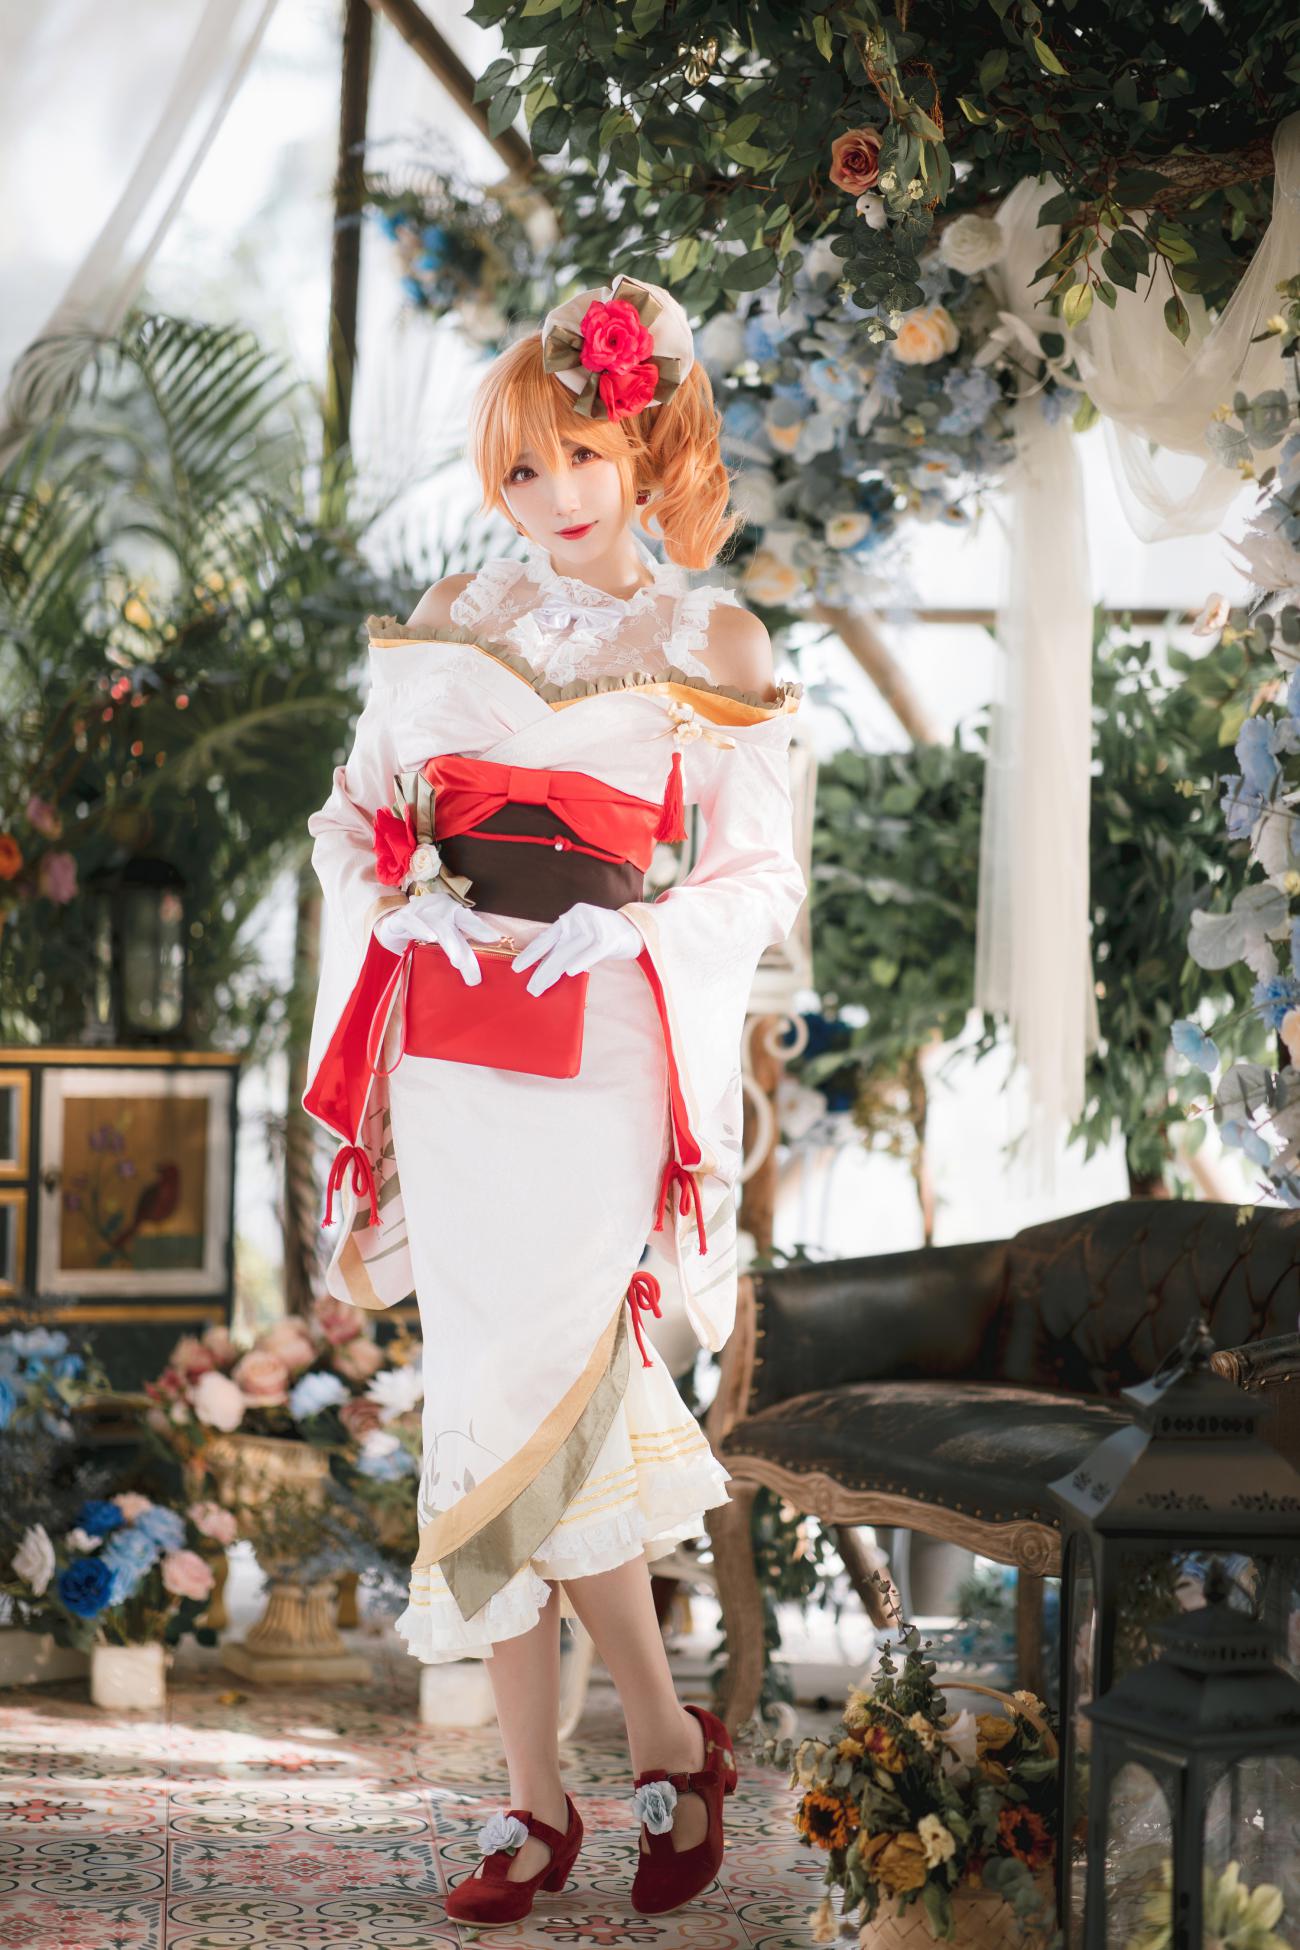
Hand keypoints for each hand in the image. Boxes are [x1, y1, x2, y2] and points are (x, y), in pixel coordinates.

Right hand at [373, 888, 503, 985]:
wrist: (389, 925)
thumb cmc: (421, 932)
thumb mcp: (442, 937)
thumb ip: (457, 945)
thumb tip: (476, 970)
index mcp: (451, 911)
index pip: (467, 919)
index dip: (480, 927)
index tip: (495, 939)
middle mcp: (438, 907)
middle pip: (455, 927)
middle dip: (466, 950)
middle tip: (474, 974)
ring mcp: (419, 911)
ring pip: (438, 925)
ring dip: (450, 943)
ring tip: (458, 962)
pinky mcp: (401, 918)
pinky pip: (412, 921)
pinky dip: (421, 928)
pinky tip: (430, 938)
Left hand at [511, 902, 642, 995]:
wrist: (638, 928)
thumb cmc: (606, 935)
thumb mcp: (582, 935)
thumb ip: (566, 946)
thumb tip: (545, 968)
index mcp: (570, 918)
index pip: (546, 937)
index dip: (530, 953)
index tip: (516, 968)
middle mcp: (579, 919)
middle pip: (556, 949)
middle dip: (541, 970)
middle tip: (531, 988)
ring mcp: (594, 927)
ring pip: (569, 953)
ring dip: (554, 972)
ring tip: (541, 987)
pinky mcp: (609, 937)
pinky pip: (593, 952)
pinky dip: (581, 962)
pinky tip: (570, 972)